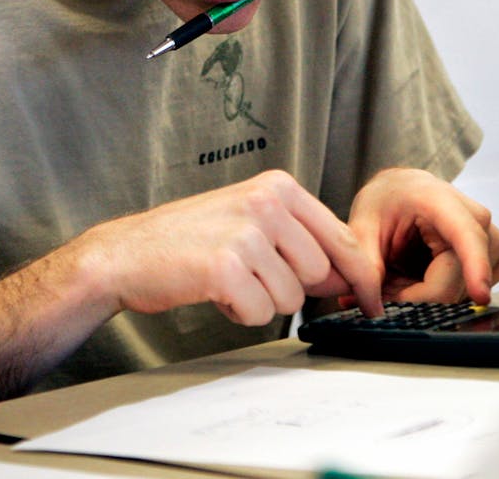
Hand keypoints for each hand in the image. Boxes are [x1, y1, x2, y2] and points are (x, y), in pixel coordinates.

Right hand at [77, 170, 383, 325]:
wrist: (126, 253)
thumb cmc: (187, 240)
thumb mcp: (250, 222)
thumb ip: (300, 242)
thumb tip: (349, 277)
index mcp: (278, 186)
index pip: (342, 237)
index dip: (361, 277)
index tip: (372, 302)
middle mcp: (266, 202)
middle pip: (319, 273)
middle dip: (289, 288)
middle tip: (250, 276)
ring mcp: (246, 233)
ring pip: (291, 298)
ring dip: (261, 301)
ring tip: (227, 278)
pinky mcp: (225, 266)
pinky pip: (261, 312)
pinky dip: (239, 312)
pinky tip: (214, 291)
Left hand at [345, 168, 498, 304]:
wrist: (403, 190)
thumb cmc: (387, 202)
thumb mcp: (363, 228)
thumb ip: (366, 267)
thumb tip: (373, 309)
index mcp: (442, 202)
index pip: (467, 238)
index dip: (476, 268)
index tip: (480, 295)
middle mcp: (476, 218)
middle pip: (455, 281)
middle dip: (415, 294)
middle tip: (386, 284)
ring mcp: (491, 239)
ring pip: (462, 292)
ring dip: (427, 295)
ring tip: (403, 273)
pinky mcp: (495, 258)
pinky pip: (470, 292)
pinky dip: (443, 295)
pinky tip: (423, 278)